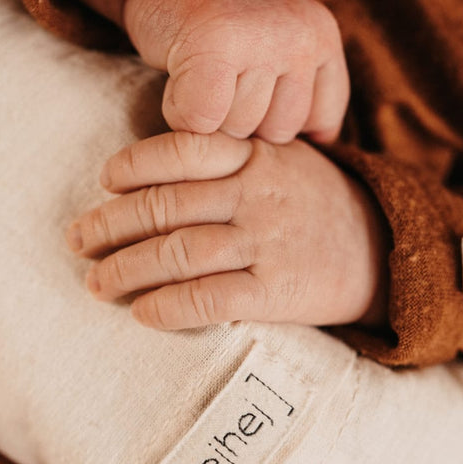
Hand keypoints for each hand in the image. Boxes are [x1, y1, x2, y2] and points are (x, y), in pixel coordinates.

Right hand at [52, 0, 348, 143]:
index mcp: (322, 38)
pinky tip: (177, 81)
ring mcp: (261, 40)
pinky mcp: (214, 49)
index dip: (276, 118)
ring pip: (239, 130)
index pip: (319, 122)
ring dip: (209, 118)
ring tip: (201, 76)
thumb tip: (321, 149)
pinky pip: (201, 122)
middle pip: (278, 133)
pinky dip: (178, 113)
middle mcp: (301, 37)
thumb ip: (302, 95)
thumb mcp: (278, 51)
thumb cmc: (219, 27)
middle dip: (243, 120)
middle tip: (221, 77)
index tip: (252, 84)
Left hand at [66, 131, 386, 329]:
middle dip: (109, 225)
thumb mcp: (284, 160)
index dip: (133, 165)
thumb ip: (230, 156)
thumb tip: (150, 168)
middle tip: (77, 240)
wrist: (385, 252)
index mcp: (257, 154)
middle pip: (165, 205)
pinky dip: (167, 306)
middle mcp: (259, 193)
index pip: (180, 150)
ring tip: (96, 283)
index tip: (105, 181)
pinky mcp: (277, 292)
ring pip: (177, 253)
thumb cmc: (315, 204)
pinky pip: (208, 298)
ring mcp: (268, 243)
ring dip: (125, 270)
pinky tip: (142, 313)